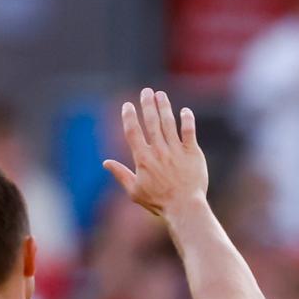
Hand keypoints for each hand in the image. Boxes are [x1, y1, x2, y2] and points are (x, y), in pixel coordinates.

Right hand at [103, 88, 206, 216]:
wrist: (184, 207)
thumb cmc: (158, 202)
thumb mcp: (135, 191)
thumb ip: (121, 174)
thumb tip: (105, 163)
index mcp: (143, 159)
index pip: (133, 133)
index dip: (129, 117)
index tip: (127, 105)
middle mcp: (159, 151)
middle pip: (151, 122)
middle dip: (148, 104)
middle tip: (146, 91)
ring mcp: (176, 150)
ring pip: (169, 123)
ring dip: (164, 107)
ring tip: (161, 95)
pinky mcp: (192, 153)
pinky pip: (189, 132)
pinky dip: (187, 120)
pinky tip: (184, 111)